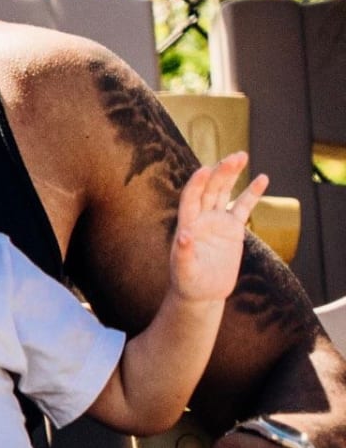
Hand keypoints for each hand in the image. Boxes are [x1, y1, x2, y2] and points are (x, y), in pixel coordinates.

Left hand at [170, 153, 267, 302]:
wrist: (202, 292)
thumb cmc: (188, 281)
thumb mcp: (184, 269)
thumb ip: (184, 253)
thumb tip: (184, 236)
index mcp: (187, 222)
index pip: (191, 197)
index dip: (197, 183)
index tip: (205, 169)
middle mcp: (201, 217)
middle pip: (210, 188)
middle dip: (221, 172)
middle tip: (235, 157)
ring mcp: (217, 220)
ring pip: (224, 191)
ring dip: (232, 174)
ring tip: (242, 155)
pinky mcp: (232, 229)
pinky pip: (243, 207)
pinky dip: (252, 193)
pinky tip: (262, 178)